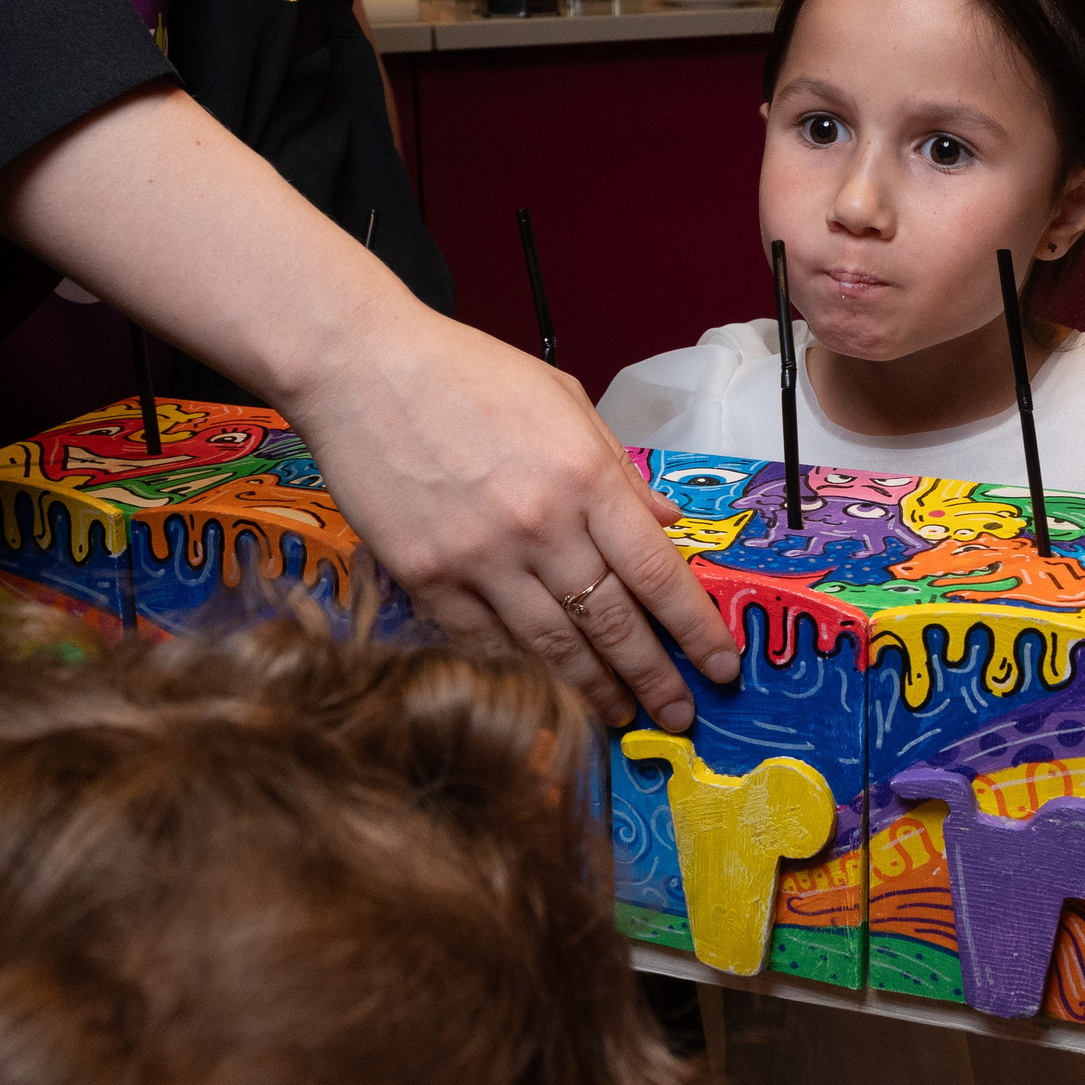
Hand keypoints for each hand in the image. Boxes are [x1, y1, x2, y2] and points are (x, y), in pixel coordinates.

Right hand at [283, 303, 738, 730]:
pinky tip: (546, 692)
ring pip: (552, 646)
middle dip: (654, 678)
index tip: (722, 666)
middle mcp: (541, 525)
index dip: (696, 629)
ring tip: (621, 717)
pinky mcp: (426, 576)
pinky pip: (484, 642)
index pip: (658, 574)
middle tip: (679, 717)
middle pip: (613, 624)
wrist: (362, 367)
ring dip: (594, 689)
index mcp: (585, 477)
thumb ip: (620, 470)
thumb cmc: (467, 372)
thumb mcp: (565, 402)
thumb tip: (668, 524)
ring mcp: (480, 557)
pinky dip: (521, 671)